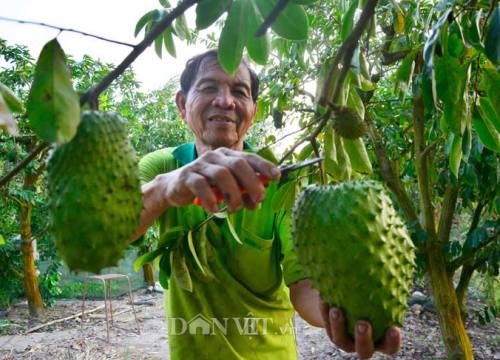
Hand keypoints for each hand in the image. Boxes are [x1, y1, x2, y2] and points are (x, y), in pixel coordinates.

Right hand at [157, 147, 279, 211]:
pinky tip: (215, 209)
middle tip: (258, 199)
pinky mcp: (187, 177)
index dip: (264, 165)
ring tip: (234, 208)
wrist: (173, 188)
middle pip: (238, 164)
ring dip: (233, 194)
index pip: (249, 157)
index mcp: (227, 156)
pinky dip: (210, 199)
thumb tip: (259, 199)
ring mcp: (200, 165)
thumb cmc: (206, 187)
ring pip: (222, 174)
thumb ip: (242, 191)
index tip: (277, 176)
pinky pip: (201, 186)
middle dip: (251, 182)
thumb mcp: (226, 188)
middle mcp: (215, 157)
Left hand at [319, 300, 400, 358]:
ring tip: (337, 311)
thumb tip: (391, 270)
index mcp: (380, 340)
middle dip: (363, 339)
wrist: (349, 304)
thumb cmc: (372, 300)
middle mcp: (363, 344)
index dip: (393, 341)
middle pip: (364, 350)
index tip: (394, 329)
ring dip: (339, 327)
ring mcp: (346, 342)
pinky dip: (324, 313)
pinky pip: (326, 325)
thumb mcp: (379, 298)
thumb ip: (385, 292)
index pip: (390, 347)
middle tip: (363, 324)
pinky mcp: (331, 333)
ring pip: (341, 341)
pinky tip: (324, 300)